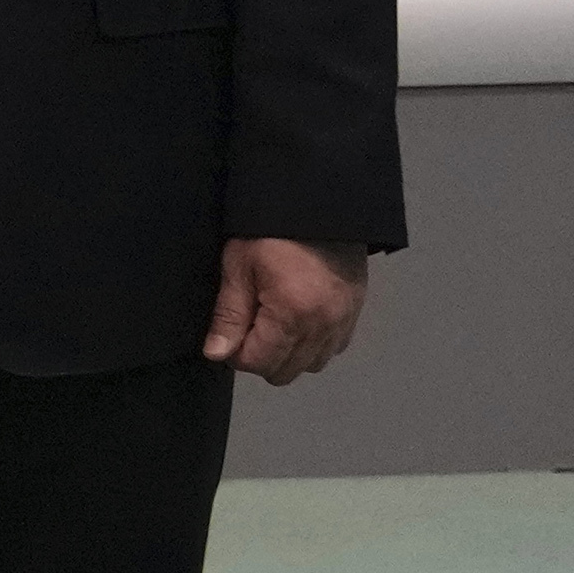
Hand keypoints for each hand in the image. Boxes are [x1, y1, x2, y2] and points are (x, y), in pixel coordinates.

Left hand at [203, 236, 369, 384]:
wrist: (319, 201)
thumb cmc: (272, 228)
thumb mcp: (240, 266)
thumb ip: (229, 315)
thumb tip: (217, 354)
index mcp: (293, 314)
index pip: (258, 363)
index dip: (235, 354)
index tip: (229, 332)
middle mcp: (324, 325)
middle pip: (285, 372)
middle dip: (261, 357)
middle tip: (249, 325)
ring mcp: (345, 320)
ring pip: (312, 365)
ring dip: (289, 354)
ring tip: (274, 321)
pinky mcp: (356, 311)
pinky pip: (334, 348)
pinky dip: (314, 344)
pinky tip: (299, 319)